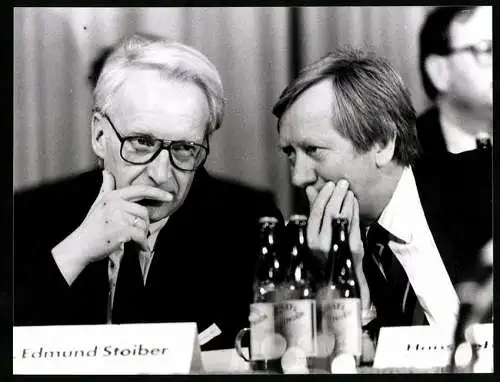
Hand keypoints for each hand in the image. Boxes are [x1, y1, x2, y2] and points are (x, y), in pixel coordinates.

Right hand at [52, 170, 172, 283]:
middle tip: (138, 232)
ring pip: (143, 224)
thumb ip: (106, 187)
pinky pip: (141, 235)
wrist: (81, 245)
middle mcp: (116, 203)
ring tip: (135, 240)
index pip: (140, 190)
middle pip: (143, 212)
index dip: (157, 192)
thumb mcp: (98, 203)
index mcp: (113, 196)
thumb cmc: (91, 226)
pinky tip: (142, 247)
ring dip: (143, 235)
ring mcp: (119, 216)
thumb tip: (106, 172)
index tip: (169, 197)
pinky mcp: (122, 229)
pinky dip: (143, 244)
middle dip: (144, 224)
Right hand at [305, 179, 362, 267]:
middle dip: (337, 194)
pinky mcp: (353, 247)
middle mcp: (322, 243)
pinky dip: (355, 210)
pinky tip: (354, 202)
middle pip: (330, 211)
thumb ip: (313, 211)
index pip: (316, 211)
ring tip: (349, 191)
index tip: (330, 184)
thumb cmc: (327, 252)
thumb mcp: (316, 232)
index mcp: (310, 238)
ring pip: (343, 216)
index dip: (323, 195)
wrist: (342, 277)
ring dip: (347, 200)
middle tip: (343, 183)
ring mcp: (338, 245)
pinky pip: (354, 223)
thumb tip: (310, 189)